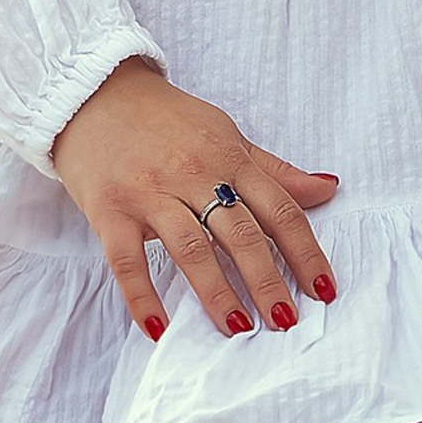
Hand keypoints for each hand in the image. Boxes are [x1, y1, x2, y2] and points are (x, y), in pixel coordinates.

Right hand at [52, 58, 338, 338]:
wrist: (92, 92)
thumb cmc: (165, 119)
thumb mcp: (224, 134)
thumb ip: (273, 169)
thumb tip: (329, 188)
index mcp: (226, 156)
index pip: (278, 207)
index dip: (306, 251)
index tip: (325, 291)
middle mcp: (192, 173)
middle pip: (239, 231)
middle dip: (267, 280)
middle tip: (286, 322)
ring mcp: (149, 191)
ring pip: (190, 247)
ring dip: (217, 293)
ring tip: (239, 330)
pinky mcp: (110, 209)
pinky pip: (127, 260)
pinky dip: (142, 297)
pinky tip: (159, 329)